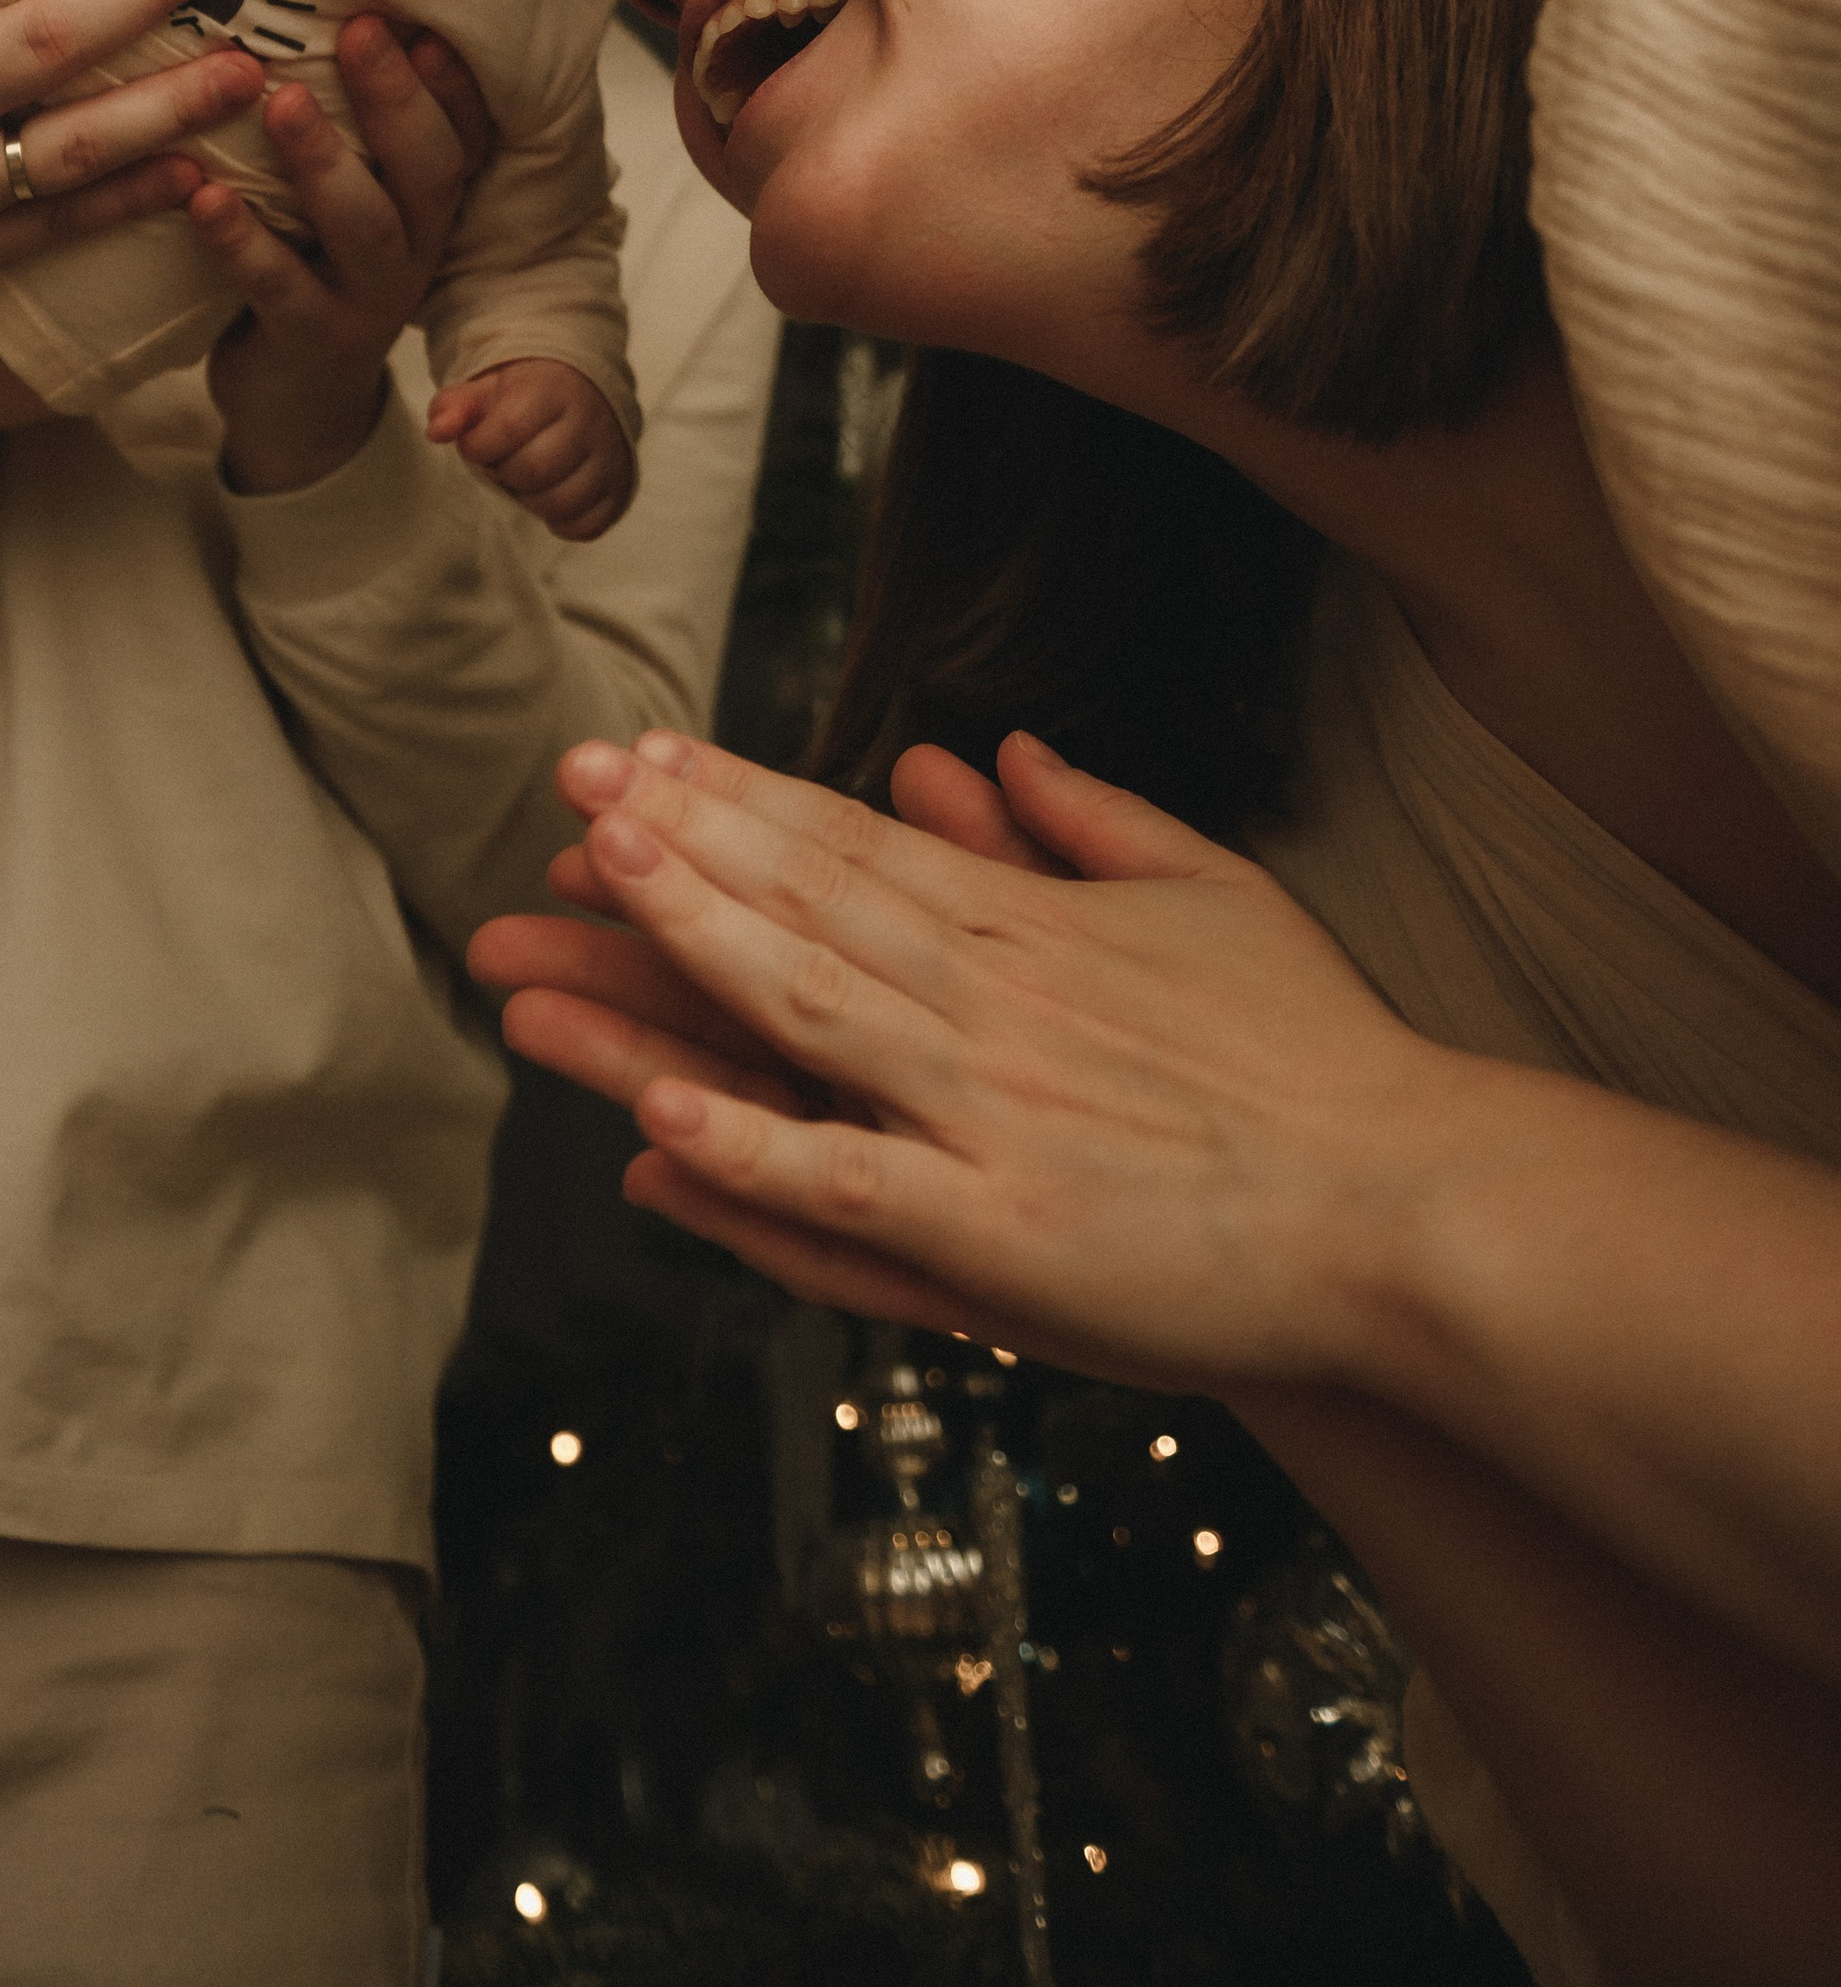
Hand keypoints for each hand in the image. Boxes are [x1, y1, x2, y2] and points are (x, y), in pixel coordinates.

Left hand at [193, 16, 494, 493]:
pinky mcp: (310, 341)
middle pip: (430, 168)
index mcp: (427, 202)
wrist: (295, 402)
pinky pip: (281, 287)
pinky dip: (242, 241)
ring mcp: (368, 299)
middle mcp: (415, 246)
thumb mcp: (344, 195)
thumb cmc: (310, 263)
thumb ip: (344, 119)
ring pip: (365, 227)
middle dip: (398, 97)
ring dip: (325, 160)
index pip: (462, 130)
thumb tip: (298, 5)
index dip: (451, 79)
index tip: (423, 17)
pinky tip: (202, 197)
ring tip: (282, 100)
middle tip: (360, 29)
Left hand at [427, 358, 634, 540]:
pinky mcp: (621, 489)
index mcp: (554, 389)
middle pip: (534, 470)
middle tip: (504, 461)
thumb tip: (437, 432)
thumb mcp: (488, 389)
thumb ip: (454, 406)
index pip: (509, 429)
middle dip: (504, 473)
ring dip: (529, 500)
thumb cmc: (525, 395)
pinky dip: (559, 521)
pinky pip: (585, 527)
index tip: (478, 443)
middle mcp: (591, 421)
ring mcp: (611, 457)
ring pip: (560, 504)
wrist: (585, 389)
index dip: (480, 446)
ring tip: (526, 478)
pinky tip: (550, 494)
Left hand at [471, 721, 1452, 1391]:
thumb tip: (998, 752)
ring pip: (806, 1013)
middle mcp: (995, 1002)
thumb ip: (1095, 819)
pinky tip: (661, 1125)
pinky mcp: (1003, 1234)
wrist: (1412, 1208)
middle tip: (575, 783)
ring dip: (692, 942)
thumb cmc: (1325, 1061)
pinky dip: (755, 1151)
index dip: (738, 799)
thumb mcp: (1217, 893)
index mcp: (1035, 926)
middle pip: (808, 903)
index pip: (853, 842)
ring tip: (591, 882)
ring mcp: (990, 1115)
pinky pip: (852, 1186)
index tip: (646, 757)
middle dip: (680, 842)